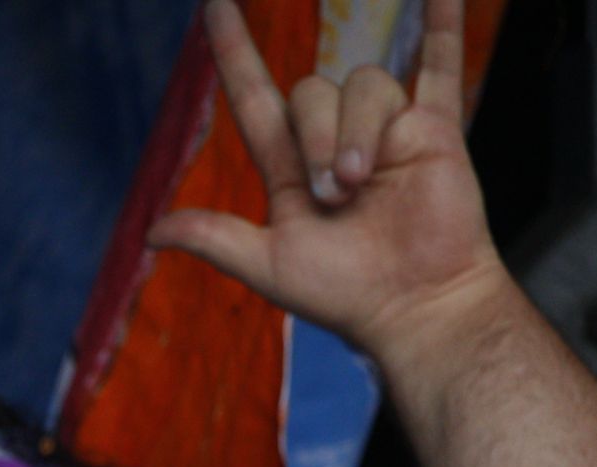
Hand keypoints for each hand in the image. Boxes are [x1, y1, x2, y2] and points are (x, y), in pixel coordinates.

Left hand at [148, 0, 507, 362]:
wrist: (415, 307)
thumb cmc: (345, 294)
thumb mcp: (269, 266)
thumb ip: (215, 239)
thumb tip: (152, 232)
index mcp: (290, 168)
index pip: (254, 96)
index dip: (232, 51)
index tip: (213, 6)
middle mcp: (335, 142)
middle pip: (311, 92)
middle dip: (317, 138)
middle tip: (334, 194)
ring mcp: (385, 132)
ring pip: (363, 85)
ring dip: (357, 131)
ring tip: (364, 183)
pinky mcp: (434, 131)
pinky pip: (440, 64)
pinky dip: (444, 25)